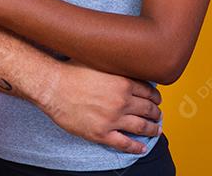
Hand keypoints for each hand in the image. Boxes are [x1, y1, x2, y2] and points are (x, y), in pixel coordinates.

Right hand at [37, 60, 162, 154]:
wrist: (53, 87)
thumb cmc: (72, 71)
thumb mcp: (100, 62)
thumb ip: (116, 67)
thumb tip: (126, 65)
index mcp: (123, 82)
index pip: (149, 91)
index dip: (155, 97)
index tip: (156, 100)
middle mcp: (122, 101)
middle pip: (148, 109)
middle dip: (156, 113)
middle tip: (158, 115)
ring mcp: (113, 119)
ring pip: (141, 127)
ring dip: (152, 129)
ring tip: (156, 130)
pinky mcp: (102, 133)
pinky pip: (124, 143)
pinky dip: (136, 147)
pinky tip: (142, 148)